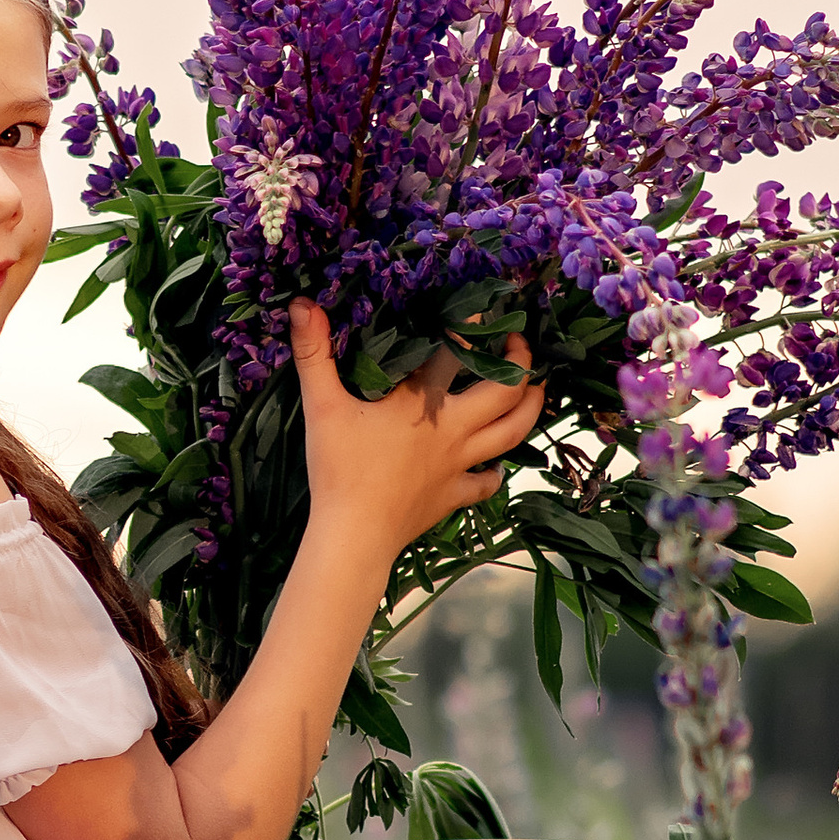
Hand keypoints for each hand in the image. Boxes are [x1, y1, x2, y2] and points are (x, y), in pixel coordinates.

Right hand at [288, 301, 543, 566]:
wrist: (354, 536)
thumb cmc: (339, 470)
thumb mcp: (321, 406)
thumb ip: (313, 354)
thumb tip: (301, 304)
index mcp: (421, 401)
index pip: (457, 349)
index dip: (473, 322)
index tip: (482, 303)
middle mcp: (451, 429)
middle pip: (505, 390)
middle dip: (521, 362)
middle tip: (519, 344)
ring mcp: (458, 464)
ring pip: (512, 433)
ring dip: (530, 408)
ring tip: (537, 390)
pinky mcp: (454, 496)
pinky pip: (486, 483)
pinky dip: (495, 473)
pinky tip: (493, 467)